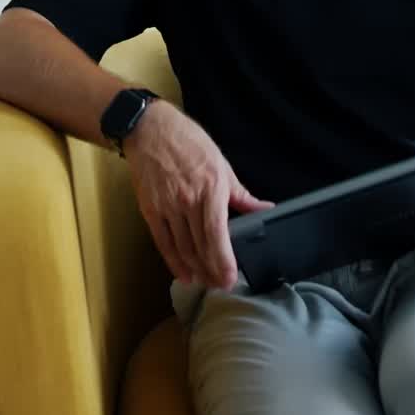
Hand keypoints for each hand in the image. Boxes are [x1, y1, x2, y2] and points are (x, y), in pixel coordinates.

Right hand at [123, 101, 272, 289]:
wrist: (149, 129)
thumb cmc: (188, 142)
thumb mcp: (221, 163)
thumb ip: (241, 194)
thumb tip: (264, 209)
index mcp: (211, 189)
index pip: (217, 234)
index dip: (224, 261)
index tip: (230, 279)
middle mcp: (188, 201)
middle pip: (200, 246)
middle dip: (212, 271)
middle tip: (221, 285)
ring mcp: (167, 206)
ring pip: (182, 248)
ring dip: (195, 269)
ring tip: (205, 282)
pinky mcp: (150, 209)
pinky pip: (163, 242)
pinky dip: (173, 261)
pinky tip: (183, 274)